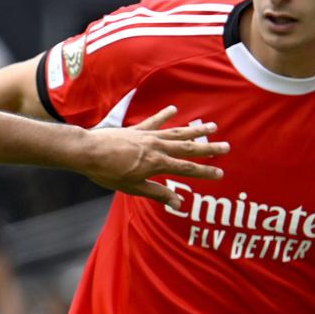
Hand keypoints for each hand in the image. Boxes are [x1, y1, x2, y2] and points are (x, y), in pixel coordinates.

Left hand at [83, 106, 227, 209]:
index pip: (187, 169)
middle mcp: (157, 147)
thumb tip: (179, 204)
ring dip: (195, 130)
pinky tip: (174, 109)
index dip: (204, 172)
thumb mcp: (133, 188)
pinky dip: (164, 115)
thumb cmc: (108, 173)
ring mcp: (148, 136)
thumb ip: (157, 193)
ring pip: (177, 132)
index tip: (221, 173)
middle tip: (226, 146)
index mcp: (157, 164)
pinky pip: (154, 121)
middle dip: (208, 148)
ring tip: (212, 125)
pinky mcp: (136, 129)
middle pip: (188, 147)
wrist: (88, 152)